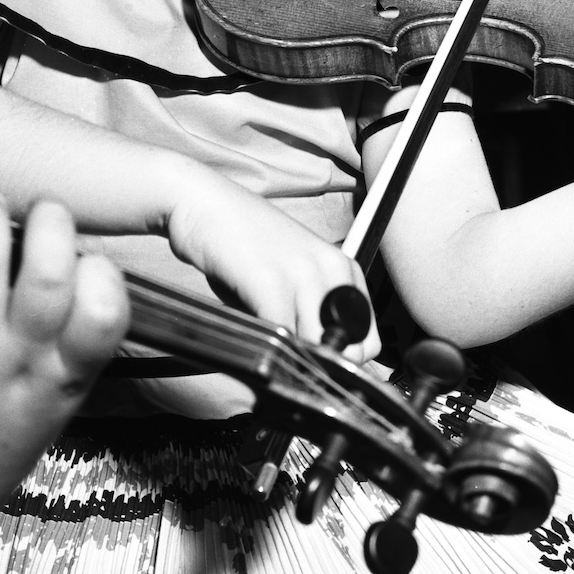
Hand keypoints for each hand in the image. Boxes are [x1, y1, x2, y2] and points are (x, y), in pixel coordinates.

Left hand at [0, 194, 127, 546]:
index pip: (105, 312)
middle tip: (39, 210)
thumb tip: (84, 257)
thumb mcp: (59, 402)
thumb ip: (77, 341)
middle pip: (50, 276)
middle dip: (51, 223)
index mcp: (65, 376)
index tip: (85, 257)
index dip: (101, 270)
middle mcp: (20, 362)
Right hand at [165, 175, 379, 360]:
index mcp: (342, 268)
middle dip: (317, 367)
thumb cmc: (244, 244)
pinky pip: (281, 334)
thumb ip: (311, 313)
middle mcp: (331, 269)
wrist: (205, 204)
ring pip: (316, 347)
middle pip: (344, 350)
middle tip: (290, 368)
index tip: (318, 369)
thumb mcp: (291, 277)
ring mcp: (302, 273)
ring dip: (293, 362)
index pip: (368, 341)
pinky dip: (270, 351)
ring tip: (271, 355)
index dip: (343, 364)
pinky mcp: (268, 281)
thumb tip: (321, 364)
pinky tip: (255, 344)